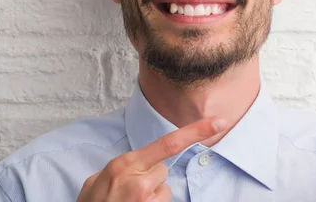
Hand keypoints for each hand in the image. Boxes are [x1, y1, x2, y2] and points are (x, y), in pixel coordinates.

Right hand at [77, 117, 227, 201]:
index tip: (219, 122)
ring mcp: (147, 201)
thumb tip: (137, 165)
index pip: (169, 143)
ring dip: (150, 198)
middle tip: (128, 193)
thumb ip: (121, 168)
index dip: (197, 131)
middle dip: (150, 180)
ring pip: (163, 191)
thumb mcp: (97, 181)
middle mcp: (139, 182)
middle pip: (162, 171)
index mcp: (124, 165)